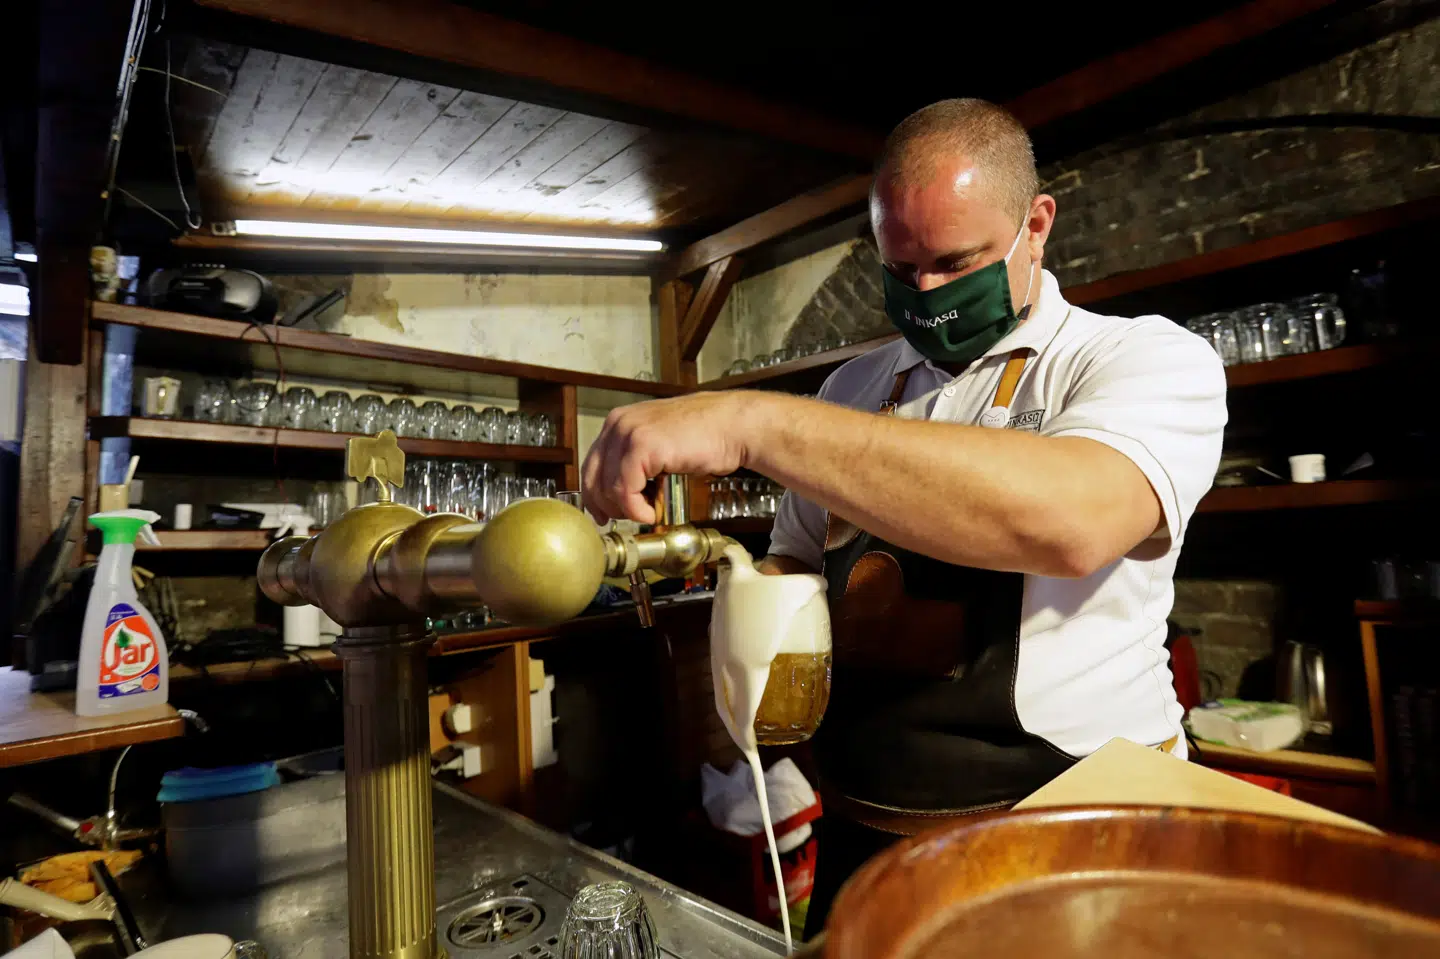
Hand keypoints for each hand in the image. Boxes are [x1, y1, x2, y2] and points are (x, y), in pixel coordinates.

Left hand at [582, 391, 759, 523]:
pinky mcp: (642, 445)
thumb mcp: (660, 444)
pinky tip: (651, 513)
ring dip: (626, 510)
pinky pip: (624, 490)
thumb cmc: (706, 436)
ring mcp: (629, 432)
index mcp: (620, 421)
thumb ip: (636, 461)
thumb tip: (619, 491)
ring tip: (647, 514)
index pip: (591, 464)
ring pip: (607, 487)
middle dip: (607, 506)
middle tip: (627, 519)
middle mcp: (619, 423)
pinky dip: (636, 509)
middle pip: (593, 477)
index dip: (594, 495)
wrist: (734, 426)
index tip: (603, 514)